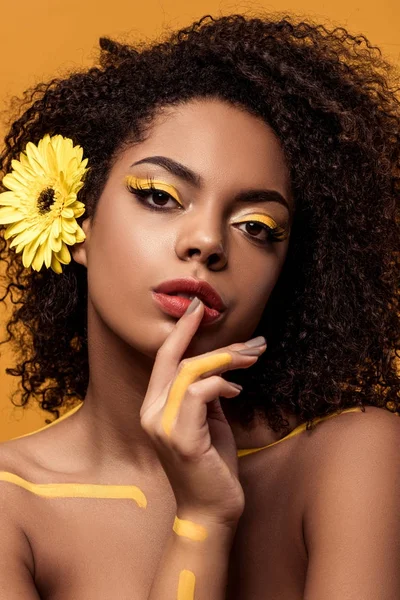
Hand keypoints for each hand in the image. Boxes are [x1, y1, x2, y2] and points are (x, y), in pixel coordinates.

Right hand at [139, 298, 266, 525]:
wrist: (210, 511)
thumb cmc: (211, 465)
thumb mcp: (209, 422)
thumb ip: (206, 396)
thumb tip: (220, 371)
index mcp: (154, 406)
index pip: (164, 359)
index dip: (181, 331)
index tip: (198, 307)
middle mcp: (151, 412)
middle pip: (176, 359)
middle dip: (214, 342)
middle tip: (252, 340)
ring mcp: (162, 425)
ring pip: (191, 371)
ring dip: (227, 360)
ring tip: (253, 360)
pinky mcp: (182, 437)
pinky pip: (200, 393)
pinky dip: (222, 385)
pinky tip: (237, 392)